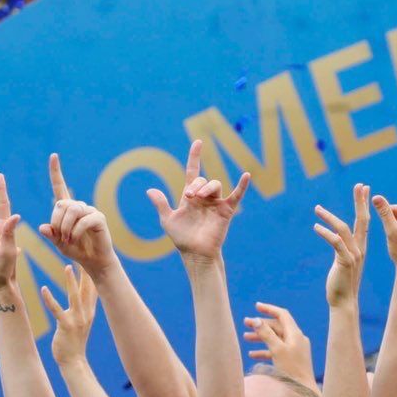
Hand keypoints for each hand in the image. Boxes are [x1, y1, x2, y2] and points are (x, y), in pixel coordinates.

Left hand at [40, 153, 119, 276]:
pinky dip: (76, 232)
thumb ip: (51, 235)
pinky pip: (84, 220)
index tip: (53, 155)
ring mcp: (90, 211)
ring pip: (72, 210)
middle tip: (60, 237)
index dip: (56, 171)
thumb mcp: (59, 243)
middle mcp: (79, 206)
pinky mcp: (99, 218)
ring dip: (66, 227)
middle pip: (61, 204)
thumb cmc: (76, 250)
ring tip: (68, 240)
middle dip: (57, 222)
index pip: (60, 186)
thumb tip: (42, 227)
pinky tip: (75, 240)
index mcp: (67, 208)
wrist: (94, 261)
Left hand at [40, 265, 96, 365]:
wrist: (74, 362)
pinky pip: (57, 310)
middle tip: (84, 254)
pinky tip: (44, 288)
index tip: (91, 257)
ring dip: (71, 281)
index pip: (93, 288)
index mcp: (89, 311)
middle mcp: (86, 313)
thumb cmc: (74, 342)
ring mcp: (77, 320)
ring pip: (75, 297)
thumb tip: (81, 296)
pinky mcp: (66, 326)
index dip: (92, 273)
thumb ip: (82, 308)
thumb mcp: (81, 322)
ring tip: (67, 266)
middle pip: (87, 289)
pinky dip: (50, 299)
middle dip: (86, 271)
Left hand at [147, 140, 249, 262]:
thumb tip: (150, 190)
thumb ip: (161, 204)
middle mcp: (204, 197)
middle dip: (195, 185)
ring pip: (215, 184)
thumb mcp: (168, 220)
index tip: (198, 143)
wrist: (195, 253)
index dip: (195, 157)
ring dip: (207, 188)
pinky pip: (236, 195)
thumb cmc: (182, 238)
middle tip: (189, 196)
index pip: (193, 171)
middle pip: (202, 179)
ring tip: (199, 198)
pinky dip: (242, 186)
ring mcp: (216, 203)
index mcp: (190, 196)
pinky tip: (246, 176)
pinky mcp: (226, 211)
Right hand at [243, 302, 311, 379]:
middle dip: (261, 324)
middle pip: (277, 326)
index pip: (282, 315)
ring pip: (275, 339)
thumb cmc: (291, 370)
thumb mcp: (277, 350)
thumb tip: (255, 319)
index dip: (269, 309)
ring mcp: (295, 349)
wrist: (303, 390)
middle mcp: (296, 339)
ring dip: (260, 337)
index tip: (256, 306)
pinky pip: (276, 351)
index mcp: (295, 334)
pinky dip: (264, 350)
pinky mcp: (291, 360)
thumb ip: (266, 334)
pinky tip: (252, 355)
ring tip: (245, 338)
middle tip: (245, 323)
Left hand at [314, 183, 369, 308]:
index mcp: (360, 248)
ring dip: (330, 217)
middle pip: (362, 220)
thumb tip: (337, 240)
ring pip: (344, 229)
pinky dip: (326, 233)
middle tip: (360, 185)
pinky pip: (336, 243)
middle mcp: (359, 249)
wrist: (344, 303)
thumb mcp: (343, 262)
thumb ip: (342, 250)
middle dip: (360, 202)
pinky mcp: (345, 262)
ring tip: (317, 209)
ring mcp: (354, 255)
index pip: (363, 222)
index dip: (364, 205)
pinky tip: (316, 227)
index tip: (364, 189)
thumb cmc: (341, 284)